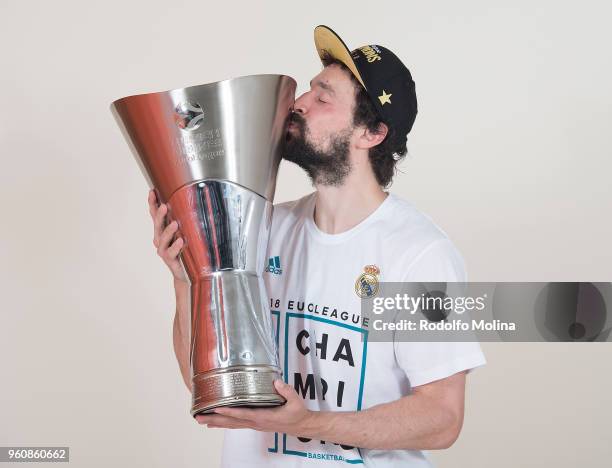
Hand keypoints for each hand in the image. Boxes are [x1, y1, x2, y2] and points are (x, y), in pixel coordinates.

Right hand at [147, 189, 186, 281]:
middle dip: (159, 215)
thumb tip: (193, 202)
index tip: (152, 191)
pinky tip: (181, 241)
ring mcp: (163, 249)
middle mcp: (160, 239)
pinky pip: (171, 252)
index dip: (153, 203)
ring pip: (162, 239)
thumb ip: (185, 221)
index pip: (155, 214)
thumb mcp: (185, 232)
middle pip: (157, 225)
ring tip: (175, 223)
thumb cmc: (186, 249)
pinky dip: (175, 246)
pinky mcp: (169, 259)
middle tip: (164, 206)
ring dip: (168, 230)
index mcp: (162, 230)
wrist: (187, 272)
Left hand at [195, 380, 317, 436]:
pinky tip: (216, 422)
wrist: (301, 425)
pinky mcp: (255, 423)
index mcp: (263, 416)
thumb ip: (286, 391)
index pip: (242, 414)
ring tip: (202, 420)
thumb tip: (276, 382)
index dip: (228, 411)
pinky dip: (224, 423)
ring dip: (216, 422)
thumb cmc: (296, 413)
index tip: (216, 408)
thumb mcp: (295, 400)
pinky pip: (236, 424)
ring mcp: (254, 424)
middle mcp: (255, 422)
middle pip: (231, 422)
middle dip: (214, 419)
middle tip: (199, 418)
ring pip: (231, 424)